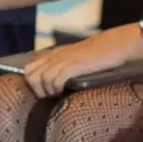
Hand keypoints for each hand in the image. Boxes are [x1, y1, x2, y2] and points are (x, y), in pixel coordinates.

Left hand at [19, 26, 142, 97]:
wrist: (114, 44)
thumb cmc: (97, 53)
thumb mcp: (74, 56)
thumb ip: (62, 64)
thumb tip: (52, 80)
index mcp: (54, 54)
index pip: (28, 68)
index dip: (32, 83)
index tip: (44, 91)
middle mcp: (55, 56)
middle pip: (30, 75)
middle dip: (37, 90)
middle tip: (50, 96)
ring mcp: (64, 60)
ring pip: (41, 78)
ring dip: (47, 91)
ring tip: (58, 94)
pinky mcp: (75, 66)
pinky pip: (56, 79)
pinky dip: (56, 88)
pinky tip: (63, 91)